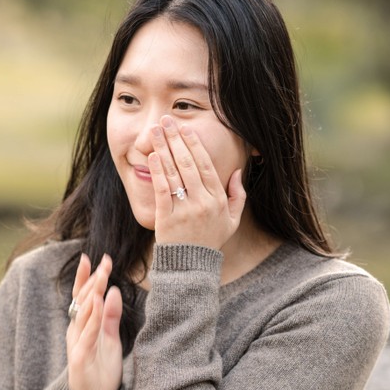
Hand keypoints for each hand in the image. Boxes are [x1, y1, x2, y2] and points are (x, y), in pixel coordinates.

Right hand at [66, 252, 122, 389]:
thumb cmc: (100, 370)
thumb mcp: (109, 339)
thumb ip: (111, 317)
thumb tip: (115, 292)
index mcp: (82, 326)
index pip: (82, 297)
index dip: (86, 277)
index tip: (94, 258)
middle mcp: (76, 331)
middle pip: (83, 300)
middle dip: (93, 279)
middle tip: (105, 261)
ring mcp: (77, 343)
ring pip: (84, 313)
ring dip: (94, 293)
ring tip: (103, 275)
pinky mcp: (80, 357)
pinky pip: (88, 334)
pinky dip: (94, 317)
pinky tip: (100, 302)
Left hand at [147, 115, 245, 250]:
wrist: (191, 267)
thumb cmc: (210, 241)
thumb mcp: (232, 221)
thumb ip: (238, 196)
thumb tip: (237, 172)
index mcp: (218, 200)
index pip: (205, 165)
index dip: (195, 144)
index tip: (186, 128)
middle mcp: (203, 202)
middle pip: (188, 164)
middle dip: (176, 139)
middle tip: (166, 121)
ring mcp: (185, 211)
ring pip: (174, 173)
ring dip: (164, 149)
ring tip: (156, 132)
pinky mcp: (167, 219)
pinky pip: (162, 191)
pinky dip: (157, 172)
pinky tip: (152, 157)